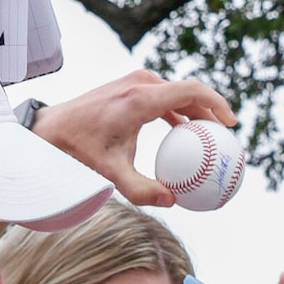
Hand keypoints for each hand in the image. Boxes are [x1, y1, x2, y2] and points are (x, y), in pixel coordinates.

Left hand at [30, 70, 234, 205]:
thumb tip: (172, 202)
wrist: (52, 129)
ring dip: (195, 111)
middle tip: (226, 136)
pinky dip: (178, 112)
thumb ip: (141, 189)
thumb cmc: (80, 149)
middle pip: (189, 91)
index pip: (192, 91)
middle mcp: (141, 83)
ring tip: (210, 135)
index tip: (231, 124)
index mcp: (141, 97)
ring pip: (177, 92)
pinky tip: (185, 133)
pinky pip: (163, 97)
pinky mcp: (130, 87)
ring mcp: (135, 82)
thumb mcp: (110, 173)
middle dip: (211, 110)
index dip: (217, 104)